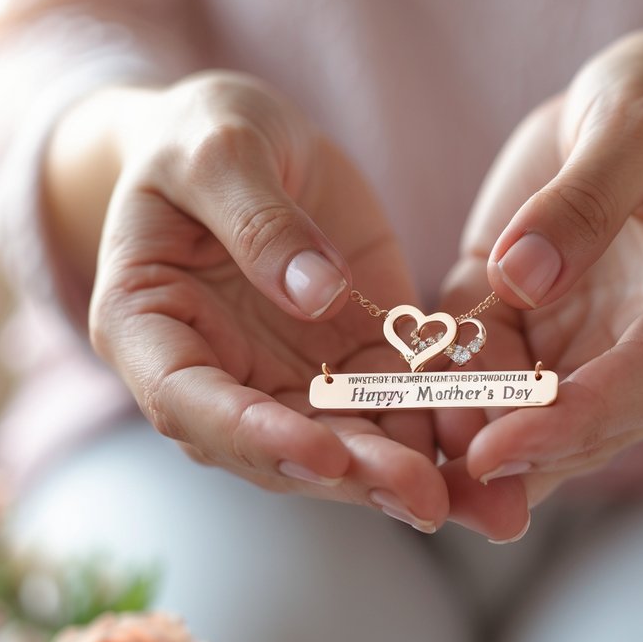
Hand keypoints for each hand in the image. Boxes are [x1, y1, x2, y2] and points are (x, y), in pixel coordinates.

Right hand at [84, 72, 449, 528]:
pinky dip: (442, 433)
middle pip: (278, 446)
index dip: (253, 436)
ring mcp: (288, 378)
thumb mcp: (220, 149)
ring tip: (481, 505)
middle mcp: (217, 375)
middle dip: (352, 477)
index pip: (190, 402)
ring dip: (408, 476)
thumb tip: (314, 292)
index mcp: (148, 329)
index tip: (323, 455)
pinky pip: (397, 408)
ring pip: (344, 445)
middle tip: (424, 501)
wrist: (251, 143)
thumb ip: (257, 217)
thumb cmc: (204, 137)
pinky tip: (494, 454)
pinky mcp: (355, 363)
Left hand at [438, 32, 642, 510]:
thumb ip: (590, 194)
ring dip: (483, 450)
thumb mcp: (638, 115)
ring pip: (545, 418)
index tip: (505, 447)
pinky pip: (494, 374)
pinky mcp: (535, 326)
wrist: (642, 100)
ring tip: (417, 481)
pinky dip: (452, 400)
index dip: (582, 417)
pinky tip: (400, 417)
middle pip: (601, 419)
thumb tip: (521, 277)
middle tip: (448, 489)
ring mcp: (597, 341)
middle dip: (527, 458)